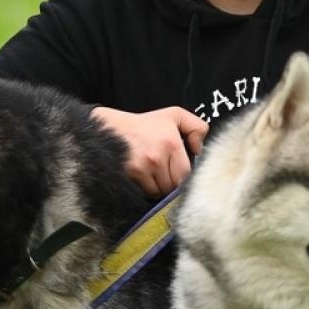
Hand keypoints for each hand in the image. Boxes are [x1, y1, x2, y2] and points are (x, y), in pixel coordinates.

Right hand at [92, 106, 207, 195]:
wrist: (109, 128)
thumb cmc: (144, 124)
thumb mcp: (174, 115)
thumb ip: (197, 127)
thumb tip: (199, 150)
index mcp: (170, 143)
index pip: (186, 174)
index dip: (184, 176)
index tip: (178, 171)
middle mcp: (156, 158)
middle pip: (173, 186)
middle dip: (172, 182)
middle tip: (166, 173)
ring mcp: (141, 169)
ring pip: (159, 192)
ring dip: (159, 187)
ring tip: (154, 174)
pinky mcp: (129, 176)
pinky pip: (145, 193)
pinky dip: (146, 189)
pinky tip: (143, 177)